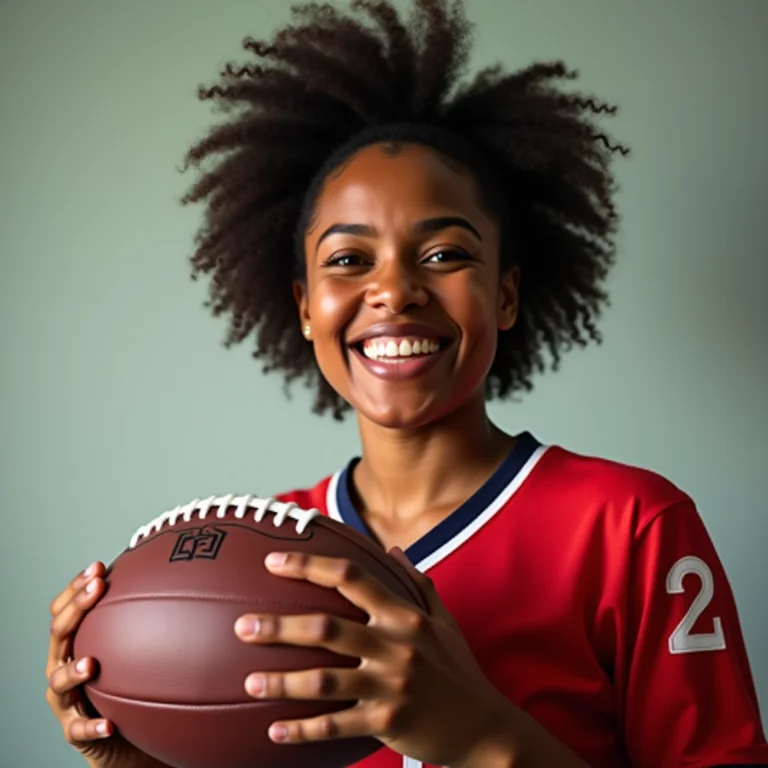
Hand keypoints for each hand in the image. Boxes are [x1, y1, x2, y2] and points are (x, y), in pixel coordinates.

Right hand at [46, 562, 163, 767]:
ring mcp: (66, 699)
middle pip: (59, 633)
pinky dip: (91, 726)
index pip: (65, 609)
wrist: (121, 737)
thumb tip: (179, 579)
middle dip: (76, 608)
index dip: (77, 587)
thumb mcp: (134, 646)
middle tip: (96, 589)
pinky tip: (109, 724)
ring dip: (73, 671)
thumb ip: (145, 618)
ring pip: (58, 681)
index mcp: (75, 642)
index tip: (98, 567)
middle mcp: (63, 665)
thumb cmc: (127, 681)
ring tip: (91, 664)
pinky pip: (79, 730)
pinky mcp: (74, 731)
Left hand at [233, 548, 521, 767]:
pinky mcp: (388, 723)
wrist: (485, 728)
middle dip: (279, 626)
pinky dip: (303, 730)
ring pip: (324, 680)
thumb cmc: (459, 670)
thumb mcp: (444, 621)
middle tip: (242, 625)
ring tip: (249, 679)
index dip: (310, 566)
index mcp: (405, 615)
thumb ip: (416, 583)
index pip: (352, 578)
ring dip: (282, 680)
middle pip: (327, 628)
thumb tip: (393, 550)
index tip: (273, 561)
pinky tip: (273, 731)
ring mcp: (392, 685)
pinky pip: (337, 726)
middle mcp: (396, 645)